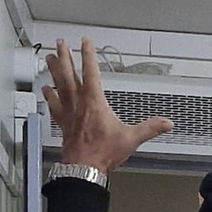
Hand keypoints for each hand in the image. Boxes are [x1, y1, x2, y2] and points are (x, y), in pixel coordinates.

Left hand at [43, 38, 172, 171]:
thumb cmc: (102, 153)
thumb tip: (165, 123)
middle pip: (68, 74)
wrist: (83, 168)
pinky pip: (54, 105)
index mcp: (94, 103)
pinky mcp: (63, 123)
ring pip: (59, 85)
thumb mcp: (131, 138)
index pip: (90, 72)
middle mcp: (78, 104)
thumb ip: (149, 128)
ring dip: (54, 70)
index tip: (85, 42)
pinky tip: (46, 89)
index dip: (87, 55)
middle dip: (65, 57)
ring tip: (49, 57)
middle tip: (60, 43)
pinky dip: (50, 95)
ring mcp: (69, 113)